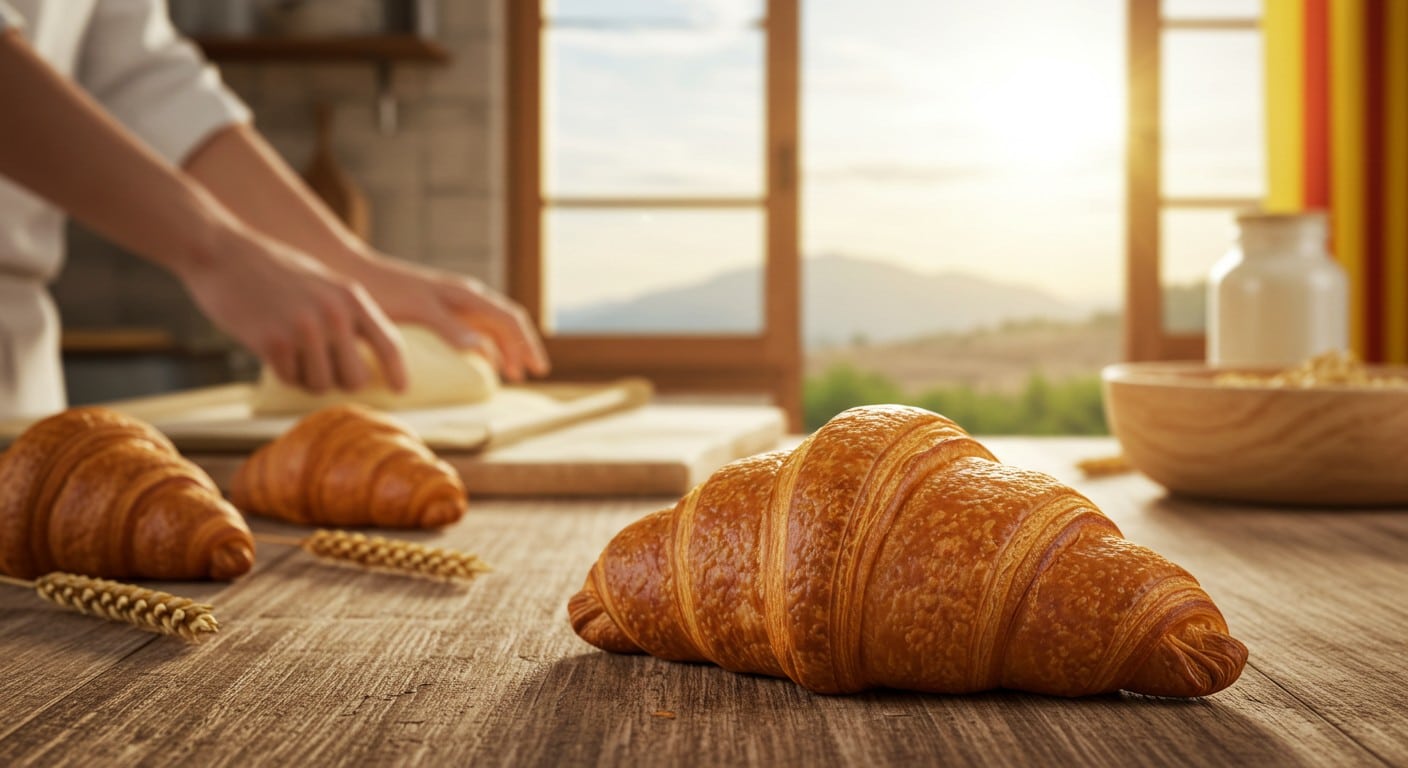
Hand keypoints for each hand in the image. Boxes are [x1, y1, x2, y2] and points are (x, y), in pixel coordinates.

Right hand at [177, 224, 406, 393]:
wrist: (223, 253)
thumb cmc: (275, 272)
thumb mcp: (326, 284)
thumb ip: (350, 316)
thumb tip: (370, 364)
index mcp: (352, 297)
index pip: (389, 345)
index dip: (397, 372)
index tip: (400, 390)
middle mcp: (334, 314)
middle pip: (356, 378)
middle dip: (342, 381)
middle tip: (325, 370)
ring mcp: (304, 329)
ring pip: (322, 385)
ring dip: (308, 378)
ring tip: (294, 353)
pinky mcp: (273, 343)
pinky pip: (291, 380)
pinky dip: (284, 372)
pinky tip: (272, 349)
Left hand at [338, 254, 549, 382]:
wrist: (351, 274)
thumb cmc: (383, 291)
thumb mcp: (417, 309)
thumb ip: (448, 327)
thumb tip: (480, 347)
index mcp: (465, 295)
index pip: (509, 320)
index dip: (526, 345)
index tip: (538, 368)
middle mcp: (464, 297)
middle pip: (505, 323)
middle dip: (522, 348)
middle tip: (533, 374)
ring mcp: (451, 303)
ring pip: (490, 327)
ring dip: (505, 349)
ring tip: (513, 374)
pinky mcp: (437, 311)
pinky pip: (472, 330)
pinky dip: (485, 347)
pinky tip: (483, 363)